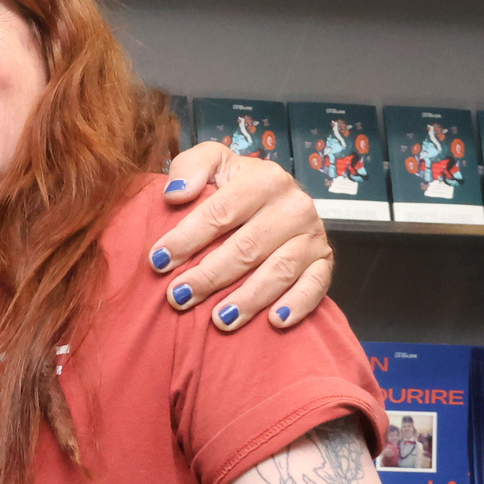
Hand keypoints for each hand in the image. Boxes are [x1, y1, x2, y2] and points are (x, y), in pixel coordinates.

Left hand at [150, 143, 332, 332]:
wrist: (276, 196)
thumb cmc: (234, 184)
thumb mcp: (213, 162)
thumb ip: (190, 168)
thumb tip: (175, 194)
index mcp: (265, 179)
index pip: (221, 212)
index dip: (187, 237)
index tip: (159, 261)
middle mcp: (294, 206)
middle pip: (247, 247)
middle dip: (209, 275)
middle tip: (178, 296)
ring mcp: (313, 235)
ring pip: (279, 271)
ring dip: (248, 299)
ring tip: (219, 319)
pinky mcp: (324, 261)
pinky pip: (316, 286)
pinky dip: (297, 304)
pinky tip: (274, 321)